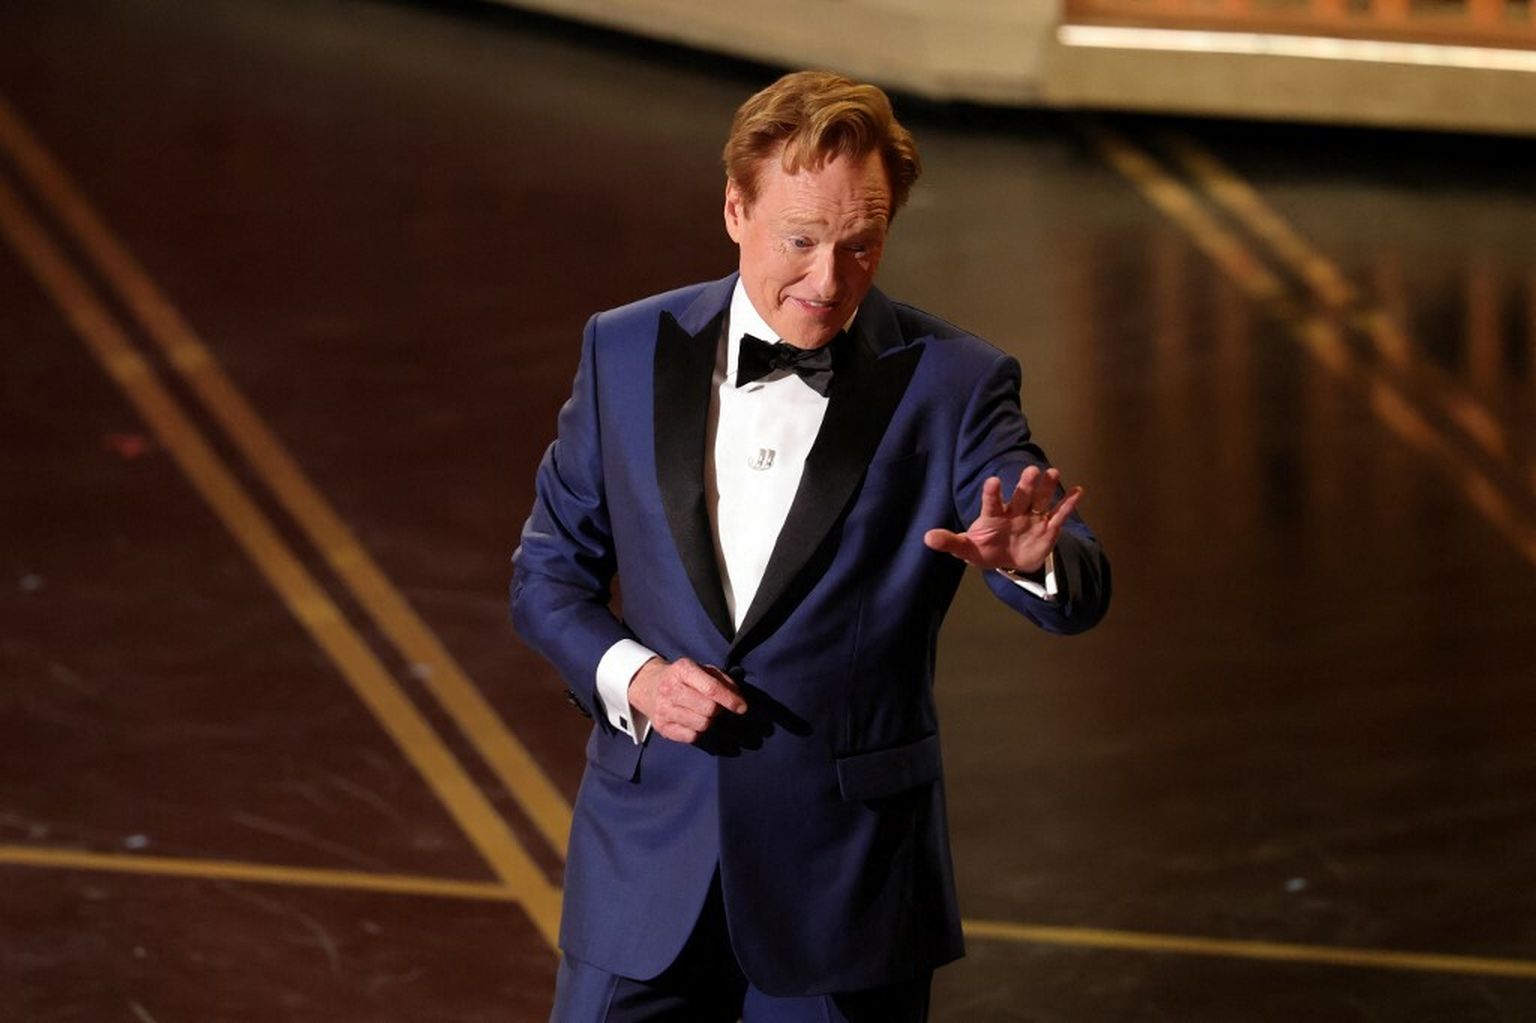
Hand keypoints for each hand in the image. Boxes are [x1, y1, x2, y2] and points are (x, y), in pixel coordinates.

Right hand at [628, 657, 746, 743]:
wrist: (648, 686)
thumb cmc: (683, 678)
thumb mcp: (702, 670)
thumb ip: (723, 680)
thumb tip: (738, 698)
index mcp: (683, 670)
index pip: (711, 688)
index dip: (730, 700)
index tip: (742, 707)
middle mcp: (670, 689)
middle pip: (708, 709)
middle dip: (718, 710)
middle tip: (715, 706)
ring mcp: (664, 709)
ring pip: (701, 724)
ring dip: (709, 721)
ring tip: (703, 713)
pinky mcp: (661, 727)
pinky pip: (691, 737)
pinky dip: (698, 732)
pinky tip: (693, 722)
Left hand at [923, 466, 1082, 573]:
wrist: (1009, 560)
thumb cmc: (986, 549)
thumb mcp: (967, 548)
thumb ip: (950, 542)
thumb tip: (927, 537)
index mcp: (994, 515)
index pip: (992, 501)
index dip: (992, 492)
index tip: (993, 481)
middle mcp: (1015, 512)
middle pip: (1021, 496)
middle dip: (1025, 485)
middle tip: (1030, 470)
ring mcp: (1033, 518)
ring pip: (1041, 500)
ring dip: (1047, 488)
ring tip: (1053, 473)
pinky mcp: (1048, 528)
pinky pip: (1059, 515)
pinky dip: (1069, 504)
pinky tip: (1079, 491)